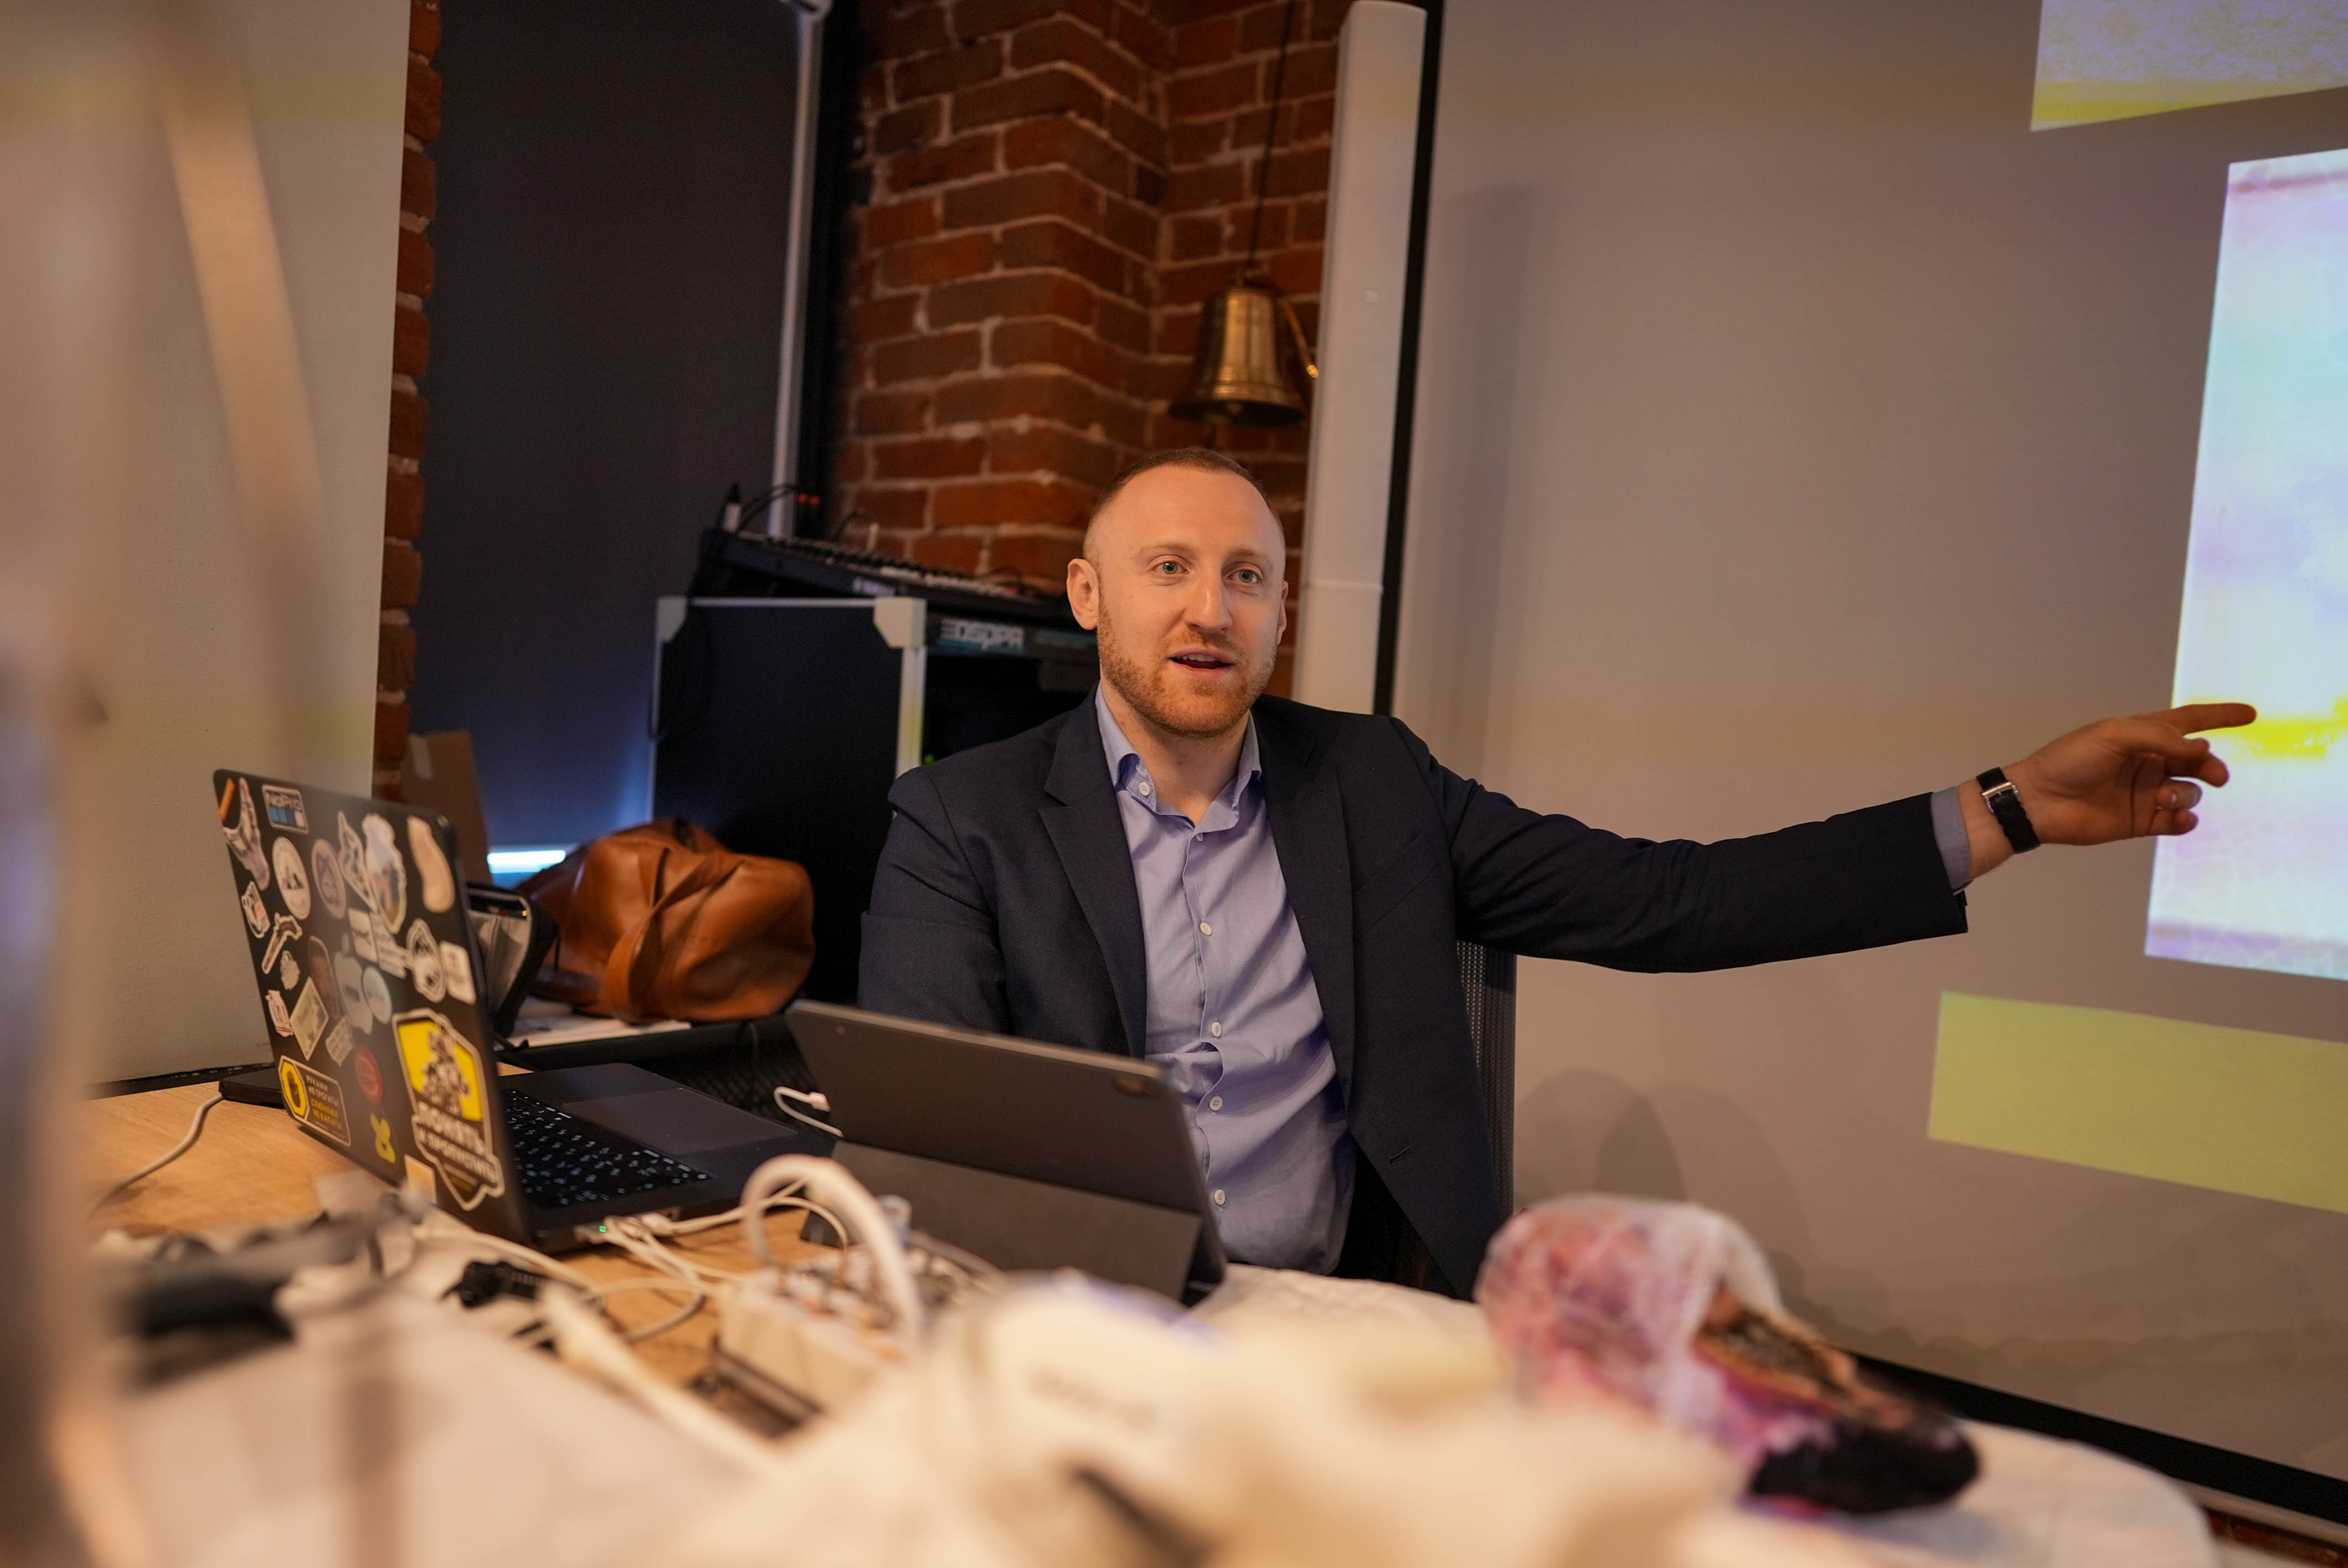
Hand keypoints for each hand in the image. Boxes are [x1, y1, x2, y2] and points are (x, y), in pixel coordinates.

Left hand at [1961, 702, 2256, 877]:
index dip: (2220, 717)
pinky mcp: (2141, 820)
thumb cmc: (2069, 760)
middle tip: (2215, 774)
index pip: (2188, 721)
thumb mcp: (2114, 735)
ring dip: (2186, 794)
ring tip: (2162, 797)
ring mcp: (2146, 792)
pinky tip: (2178, 818)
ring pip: (2189, 791)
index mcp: (2141, 735)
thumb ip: (2160, 737)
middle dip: (2211, 765)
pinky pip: (2178, 820)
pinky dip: (2185, 819)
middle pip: (2197, 761)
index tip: (2250, 714)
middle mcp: (2148, 762)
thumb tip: (2200, 747)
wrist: (2039, 801)